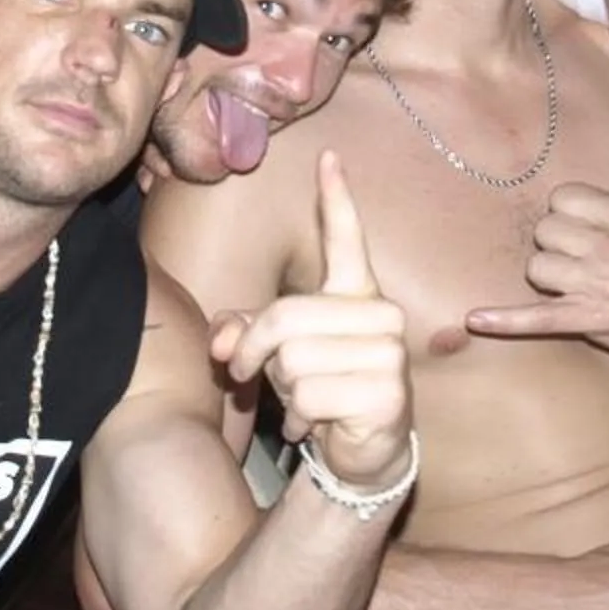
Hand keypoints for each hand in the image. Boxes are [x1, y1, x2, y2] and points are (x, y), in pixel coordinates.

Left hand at [210, 151, 413, 493]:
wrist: (362, 452)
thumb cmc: (320, 389)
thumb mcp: (275, 356)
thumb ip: (242, 335)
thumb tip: (218, 342)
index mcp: (355, 294)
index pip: (347, 239)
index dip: (336, 199)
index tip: (328, 157)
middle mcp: (382, 314)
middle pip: (284, 316)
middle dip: (254, 352)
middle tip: (252, 377)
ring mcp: (390, 353)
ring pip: (293, 360)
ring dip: (283, 392)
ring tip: (302, 403)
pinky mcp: (389, 393)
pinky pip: (311, 397)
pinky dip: (300, 419)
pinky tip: (316, 427)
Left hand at [462, 105, 608, 363]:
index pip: (562, 199)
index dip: (568, 214)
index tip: (587, 228)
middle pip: (545, 232)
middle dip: (557, 245)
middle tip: (584, 258)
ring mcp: (603, 287)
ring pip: (538, 269)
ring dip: (550, 278)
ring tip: (578, 284)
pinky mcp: (592, 322)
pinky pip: (537, 317)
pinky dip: (505, 320)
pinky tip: (475, 319)